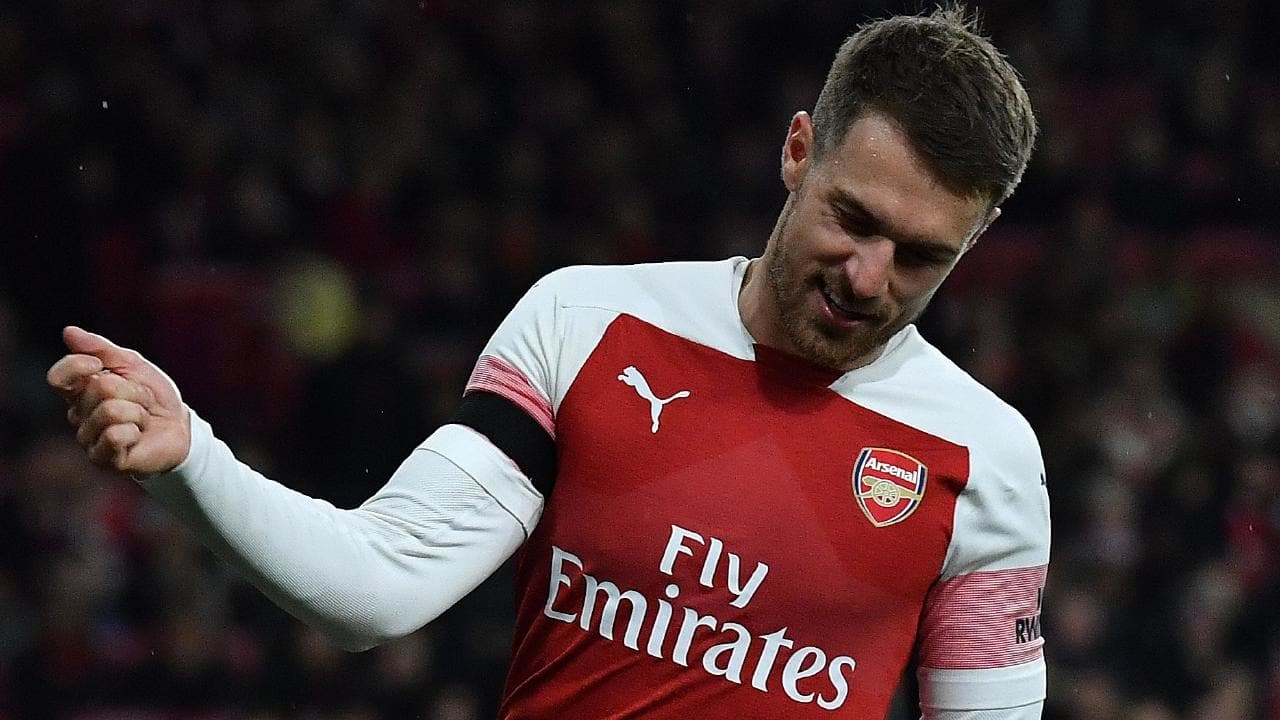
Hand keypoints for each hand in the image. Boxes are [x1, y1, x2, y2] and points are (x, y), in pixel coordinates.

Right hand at [47, 327, 191, 474]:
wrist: (180, 427)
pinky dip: (135, 430)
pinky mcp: (103, 459)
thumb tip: (69, 332)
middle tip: (142, 401)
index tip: (101, 364)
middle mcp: (78, 417)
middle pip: (100, 388)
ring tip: (142, 419)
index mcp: (80, 392)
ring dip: (139, 411)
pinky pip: (115, 436)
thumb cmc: (153, 396)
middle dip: (134, 391)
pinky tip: (138, 436)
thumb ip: (101, 349)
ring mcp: (88, 440)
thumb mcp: (132, 365)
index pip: (59, 378)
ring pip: (110, 411)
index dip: (79, 366)